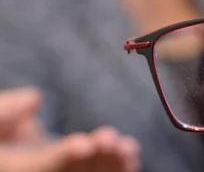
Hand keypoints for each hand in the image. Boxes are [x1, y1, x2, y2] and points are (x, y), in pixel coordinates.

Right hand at [0, 87, 140, 171]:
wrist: (4, 149)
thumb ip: (6, 110)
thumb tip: (35, 99)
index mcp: (13, 167)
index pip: (40, 167)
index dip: (63, 156)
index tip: (83, 144)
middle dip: (93, 160)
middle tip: (111, 139)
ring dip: (110, 165)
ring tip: (128, 147)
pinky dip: (115, 170)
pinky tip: (131, 157)